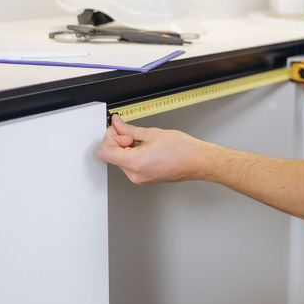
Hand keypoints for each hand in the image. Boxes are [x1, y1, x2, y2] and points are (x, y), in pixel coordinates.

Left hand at [98, 114, 214, 183]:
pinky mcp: (145, 178)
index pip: (106, 151)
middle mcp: (135, 174)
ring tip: (144, 139)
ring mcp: (140, 178)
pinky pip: (131, 165)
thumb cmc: (183, 150)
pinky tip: (146, 147)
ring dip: (126, 147)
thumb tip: (118, 125)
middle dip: (118, 140)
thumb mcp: (152, 133)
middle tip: (130, 130)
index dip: (110, 137)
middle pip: (113, 155)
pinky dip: (134, 154)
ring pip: (121, 160)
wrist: (198, 161)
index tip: (118, 129)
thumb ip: (130, 129)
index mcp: (135, 163)